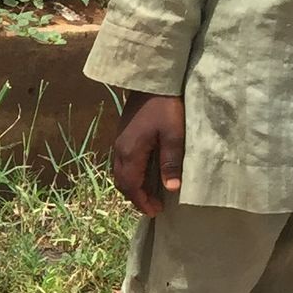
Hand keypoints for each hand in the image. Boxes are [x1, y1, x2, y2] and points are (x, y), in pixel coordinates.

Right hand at [110, 93, 185, 216]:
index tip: (156, 211)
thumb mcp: (173, 135)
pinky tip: (145, 171)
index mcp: (130, 153)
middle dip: (135, 196)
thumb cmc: (164, 107)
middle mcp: (120, 150)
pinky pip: (122, 162)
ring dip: (132, 185)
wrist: (150, 80)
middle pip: (122, 182)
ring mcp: (119, 141)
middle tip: (153, 206)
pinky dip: (132, 173)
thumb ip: (171, 162)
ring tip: (149, 192)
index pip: (131, 186)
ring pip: (120, 172)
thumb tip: (171, 189)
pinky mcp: (123, 134)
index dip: (142, 201)